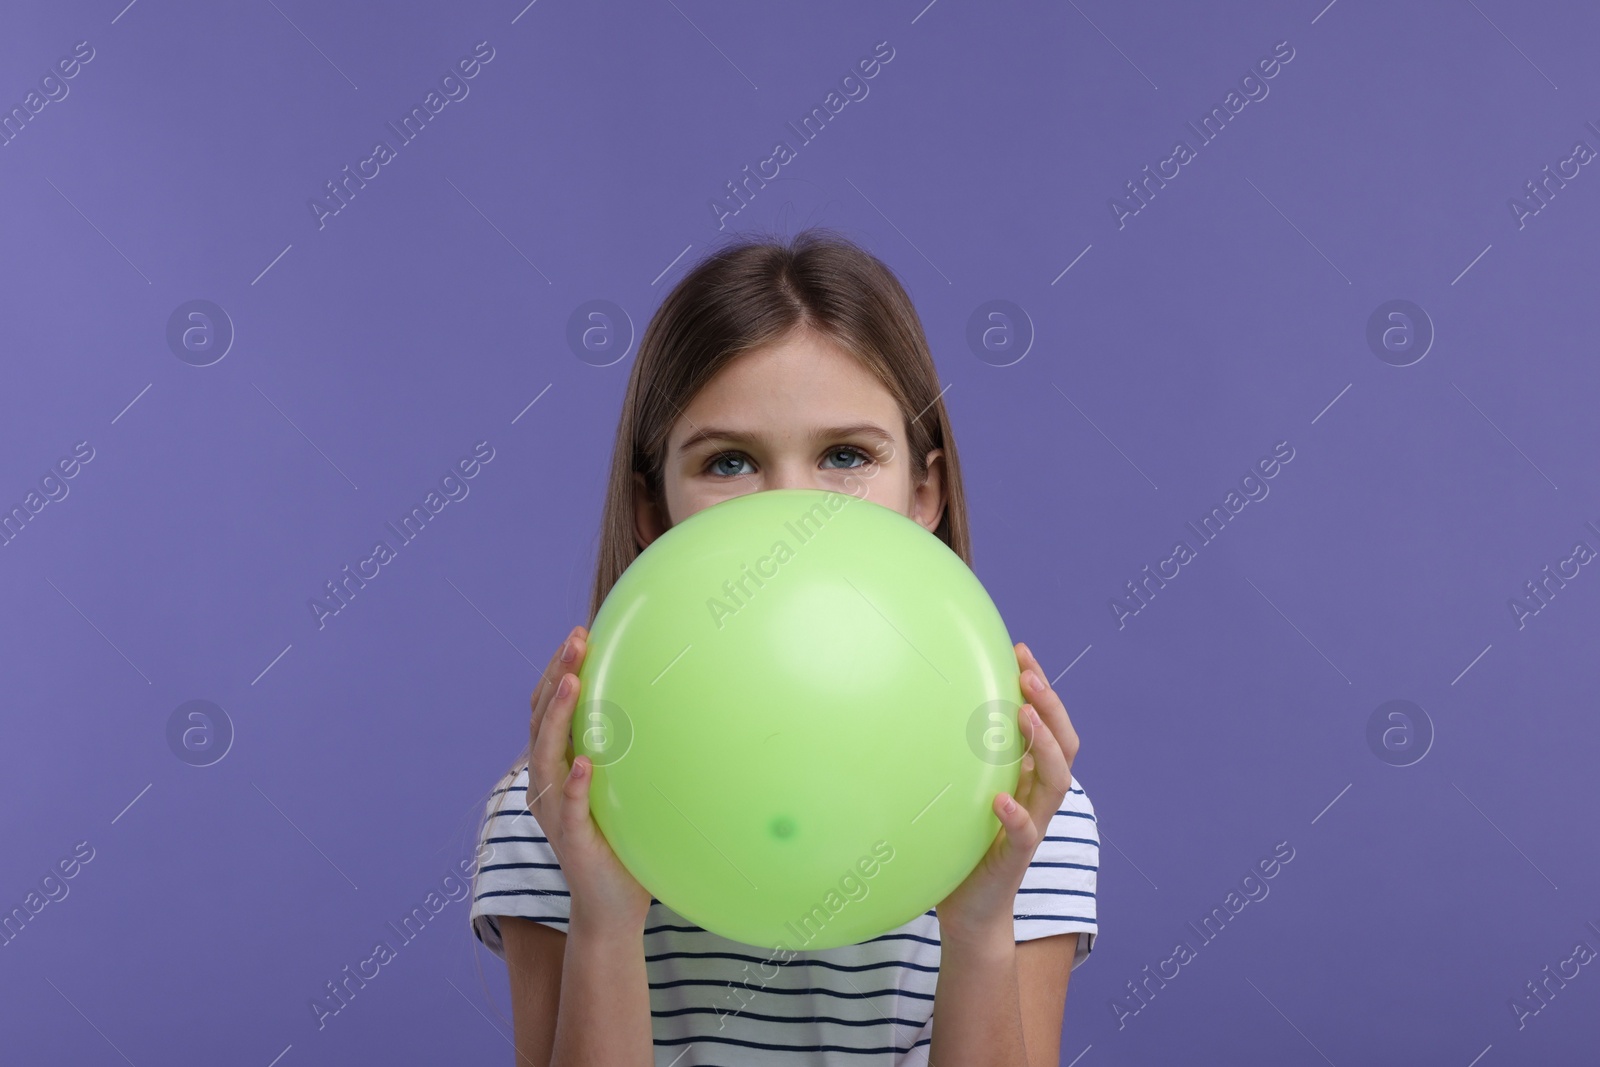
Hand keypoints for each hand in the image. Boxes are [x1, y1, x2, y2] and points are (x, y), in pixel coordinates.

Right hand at [528, 625, 653, 929]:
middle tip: (576, 640)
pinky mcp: (570, 840)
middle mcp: (545, 783)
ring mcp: (553, 811)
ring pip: (546, 754)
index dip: (557, 670)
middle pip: (541, 719)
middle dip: (556, 675)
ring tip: (573, 682)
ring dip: (559, 716)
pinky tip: (584, 762)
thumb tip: (666, 704)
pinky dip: (572, 784)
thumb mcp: (623, 787)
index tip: (579, 633)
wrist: (611, 906)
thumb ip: (627, 752)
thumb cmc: (621, 842)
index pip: (547, 708)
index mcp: (554, 767)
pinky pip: (568, 808)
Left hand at [936, 641, 1079, 942]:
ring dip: (1044, 747)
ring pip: (1056, 782)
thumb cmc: (963, 846)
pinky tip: (1000, 800)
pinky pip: (1026, 835)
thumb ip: (965, 758)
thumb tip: (933, 707)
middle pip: (1064, 745)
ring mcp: (1031, 827)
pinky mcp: (1015, 859)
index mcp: (1028, 779)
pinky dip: (1016, 815)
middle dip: (1050, 706)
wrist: (969, 911)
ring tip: (1024, 716)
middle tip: (1029, 674)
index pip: (1048, 726)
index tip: (1022, 651)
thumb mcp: (965, 791)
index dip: (1042, 689)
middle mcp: (1037, 798)